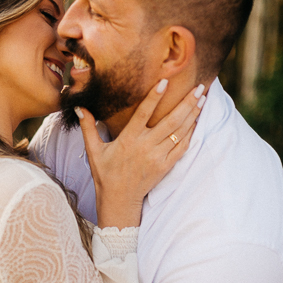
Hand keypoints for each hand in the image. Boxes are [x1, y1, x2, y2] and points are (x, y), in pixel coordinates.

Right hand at [77, 80, 204, 228]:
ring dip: (193, 114)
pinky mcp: (166, 166)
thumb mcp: (93, 151)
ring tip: (202, 98)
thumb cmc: (105, 173)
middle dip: (186, 103)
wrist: (119, 200)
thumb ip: (88, 127)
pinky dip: (191, 133)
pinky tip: (196, 121)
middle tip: (199, 87)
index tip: (165, 81)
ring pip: (179, 132)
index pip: (143, 113)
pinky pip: (182, 147)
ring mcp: (158, 157)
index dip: (154, 97)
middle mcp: (145, 147)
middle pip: (170, 121)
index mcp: (128, 140)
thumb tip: (79, 107)